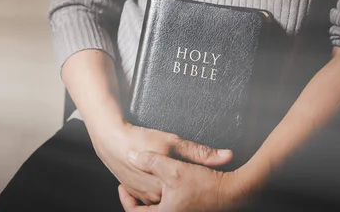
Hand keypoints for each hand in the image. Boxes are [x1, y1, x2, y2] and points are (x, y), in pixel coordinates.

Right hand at [90, 123, 232, 205]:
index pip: (194, 198)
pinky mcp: (133, 190)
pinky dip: (158, 190)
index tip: (212, 185)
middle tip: (200, 182)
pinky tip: (163, 179)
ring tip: (183, 183)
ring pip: (162, 201)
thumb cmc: (141, 140)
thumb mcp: (174, 143)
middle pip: (176, 201)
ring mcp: (142, 195)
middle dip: (189, 194)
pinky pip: (148, 197)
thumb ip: (201, 153)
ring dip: (172, 195)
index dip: (206, 191)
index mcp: (165, 191)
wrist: (110, 139)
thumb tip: (228, 156)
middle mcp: (153, 198)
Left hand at [118, 150, 253, 211]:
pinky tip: (166, 186)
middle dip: (138, 201)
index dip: (126, 201)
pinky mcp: (192, 211)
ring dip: (151, 200)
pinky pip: (171, 208)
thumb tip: (131, 155)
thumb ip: (151, 160)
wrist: (235, 192)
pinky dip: (164, 200)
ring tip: (145, 184)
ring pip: (160, 210)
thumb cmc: (205, 183)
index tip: (122, 188)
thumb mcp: (174, 166)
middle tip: (129, 187)